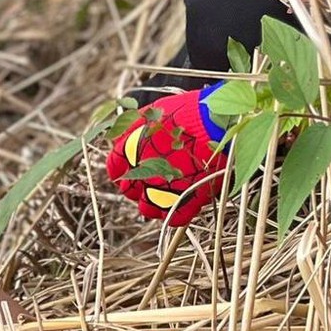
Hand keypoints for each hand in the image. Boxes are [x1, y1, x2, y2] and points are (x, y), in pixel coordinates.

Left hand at [107, 88, 227, 224]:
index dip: (120, 168)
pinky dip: (175, 213)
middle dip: (135, 186)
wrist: (215, 120)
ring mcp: (165, 190)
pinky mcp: (189, 200)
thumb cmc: (186, 112)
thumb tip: (119, 140)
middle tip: (147, 180)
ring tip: (162, 193)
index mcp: (132, 152)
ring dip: (152, 203)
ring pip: (148, 208)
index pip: (115, 166)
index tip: (127, 167)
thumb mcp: (152, 113)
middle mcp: (144, 174)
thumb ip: (132, 129)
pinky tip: (178, 203)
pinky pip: (176, 218)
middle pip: (129, 191)